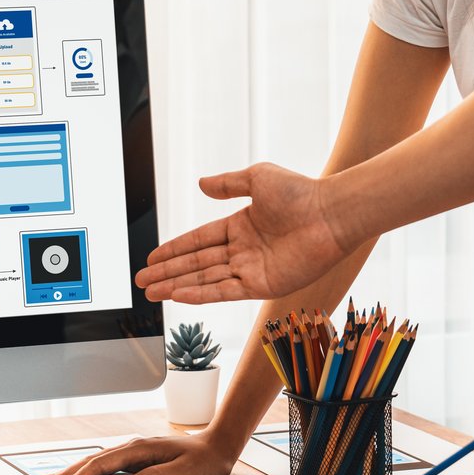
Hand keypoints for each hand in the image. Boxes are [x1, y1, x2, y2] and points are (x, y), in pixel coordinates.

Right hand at [35, 434, 238, 474]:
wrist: (218, 445)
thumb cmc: (203, 460)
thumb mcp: (183, 473)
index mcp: (140, 450)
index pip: (102, 465)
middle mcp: (132, 447)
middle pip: (92, 460)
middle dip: (66, 473)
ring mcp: (133, 451)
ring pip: (96, 461)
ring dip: (72, 471)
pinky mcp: (136, 458)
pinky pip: (105, 464)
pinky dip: (87, 470)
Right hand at [135, 164, 352, 302]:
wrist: (331, 214)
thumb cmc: (302, 192)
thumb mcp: (257, 178)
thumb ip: (228, 184)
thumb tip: (201, 184)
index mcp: (240, 226)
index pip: (198, 241)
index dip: (174, 250)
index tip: (152, 258)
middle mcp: (243, 251)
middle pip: (196, 264)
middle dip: (167, 273)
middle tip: (142, 282)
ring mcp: (251, 270)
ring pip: (205, 280)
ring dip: (177, 286)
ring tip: (152, 293)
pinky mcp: (262, 285)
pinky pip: (224, 291)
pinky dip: (201, 295)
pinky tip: (179, 296)